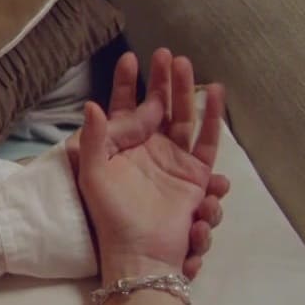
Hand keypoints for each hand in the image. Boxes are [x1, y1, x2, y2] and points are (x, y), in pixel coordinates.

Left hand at [76, 48, 225, 279]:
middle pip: (158, 106)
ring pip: (182, 116)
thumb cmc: (109, 216)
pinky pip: (206, 140)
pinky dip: (211, 117)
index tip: (129, 58)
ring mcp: (173, 160)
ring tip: (185, 64)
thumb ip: (93, 139)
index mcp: (121, 148)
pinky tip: (213, 94)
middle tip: (164, 52)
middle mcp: (148, 150)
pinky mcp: (195, 175)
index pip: (124, 108)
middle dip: (161, 80)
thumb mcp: (93, 175)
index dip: (127, 84)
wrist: (138, 253)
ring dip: (184, 91)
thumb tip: (91, 104)